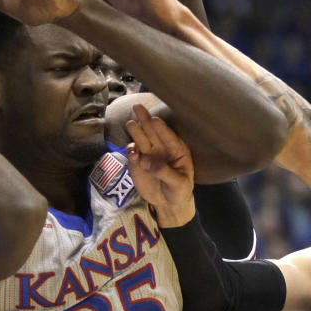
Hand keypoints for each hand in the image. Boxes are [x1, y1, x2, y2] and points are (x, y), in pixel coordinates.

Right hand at [125, 104, 194, 226]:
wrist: (169, 204)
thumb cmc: (179, 191)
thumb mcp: (179, 184)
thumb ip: (164, 172)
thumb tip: (145, 160)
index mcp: (177, 150)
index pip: (168, 136)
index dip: (161, 128)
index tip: (155, 120)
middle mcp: (162, 148)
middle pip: (152, 131)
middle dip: (145, 119)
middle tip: (138, 106)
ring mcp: (148, 154)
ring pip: (141, 139)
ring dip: (135, 131)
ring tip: (130, 123)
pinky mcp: (137, 163)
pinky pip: (133, 154)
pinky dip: (131, 151)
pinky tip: (131, 151)